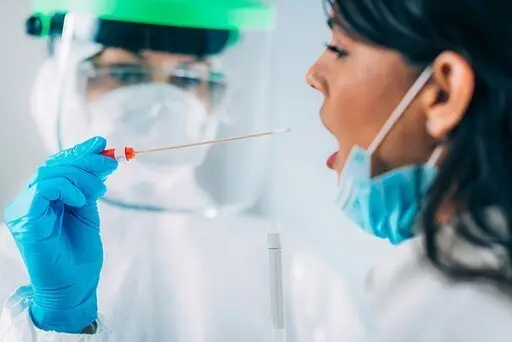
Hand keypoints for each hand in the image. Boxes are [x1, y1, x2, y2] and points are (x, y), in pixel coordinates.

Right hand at [4, 137, 117, 332]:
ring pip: (49, 173)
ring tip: (100, 190)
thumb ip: (88, 187)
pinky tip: (81, 200)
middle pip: (53, 166)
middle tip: (110, 162)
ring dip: (81, 176)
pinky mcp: (25, 219)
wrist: (76, 285)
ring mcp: (23, 210)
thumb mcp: (88, 211)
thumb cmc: (80, 254)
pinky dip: (66, 188)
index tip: (102, 143)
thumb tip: (101, 158)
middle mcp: (29, 202)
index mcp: (43, 200)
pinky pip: (43, 189)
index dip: (78, 152)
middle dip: (85, 160)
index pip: (57, 166)